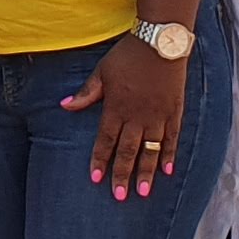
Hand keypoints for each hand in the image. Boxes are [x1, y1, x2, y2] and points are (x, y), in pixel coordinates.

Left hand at [58, 35, 187, 201]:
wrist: (161, 41)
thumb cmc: (128, 55)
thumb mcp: (102, 72)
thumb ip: (86, 93)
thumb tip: (64, 105)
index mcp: (117, 108)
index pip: (106, 140)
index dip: (100, 159)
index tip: (95, 178)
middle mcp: (137, 116)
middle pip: (129, 150)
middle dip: (123, 174)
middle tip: (120, 196)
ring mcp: (158, 115)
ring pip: (151, 149)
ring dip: (146, 171)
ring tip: (143, 192)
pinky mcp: (174, 111)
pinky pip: (172, 137)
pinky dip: (169, 154)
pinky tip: (167, 170)